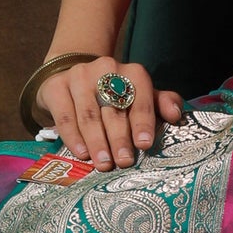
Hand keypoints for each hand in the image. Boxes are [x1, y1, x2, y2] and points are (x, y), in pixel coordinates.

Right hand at [36, 57, 182, 168]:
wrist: (73, 76)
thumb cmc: (114, 93)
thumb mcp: (140, 95)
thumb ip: (161, 103)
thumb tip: (176, 115)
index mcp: (132, 72)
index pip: (140, 98)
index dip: (143, 122)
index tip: (144, 145)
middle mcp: (105, 69)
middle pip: (114, 109)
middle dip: (119, 138)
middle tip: (124, 162)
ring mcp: (79, 76)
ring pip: (89, 114)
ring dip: (97, 141)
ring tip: (103, 163)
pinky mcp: (56, 86)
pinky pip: (65, 115)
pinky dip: (73, 137)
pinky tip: (81, 153)